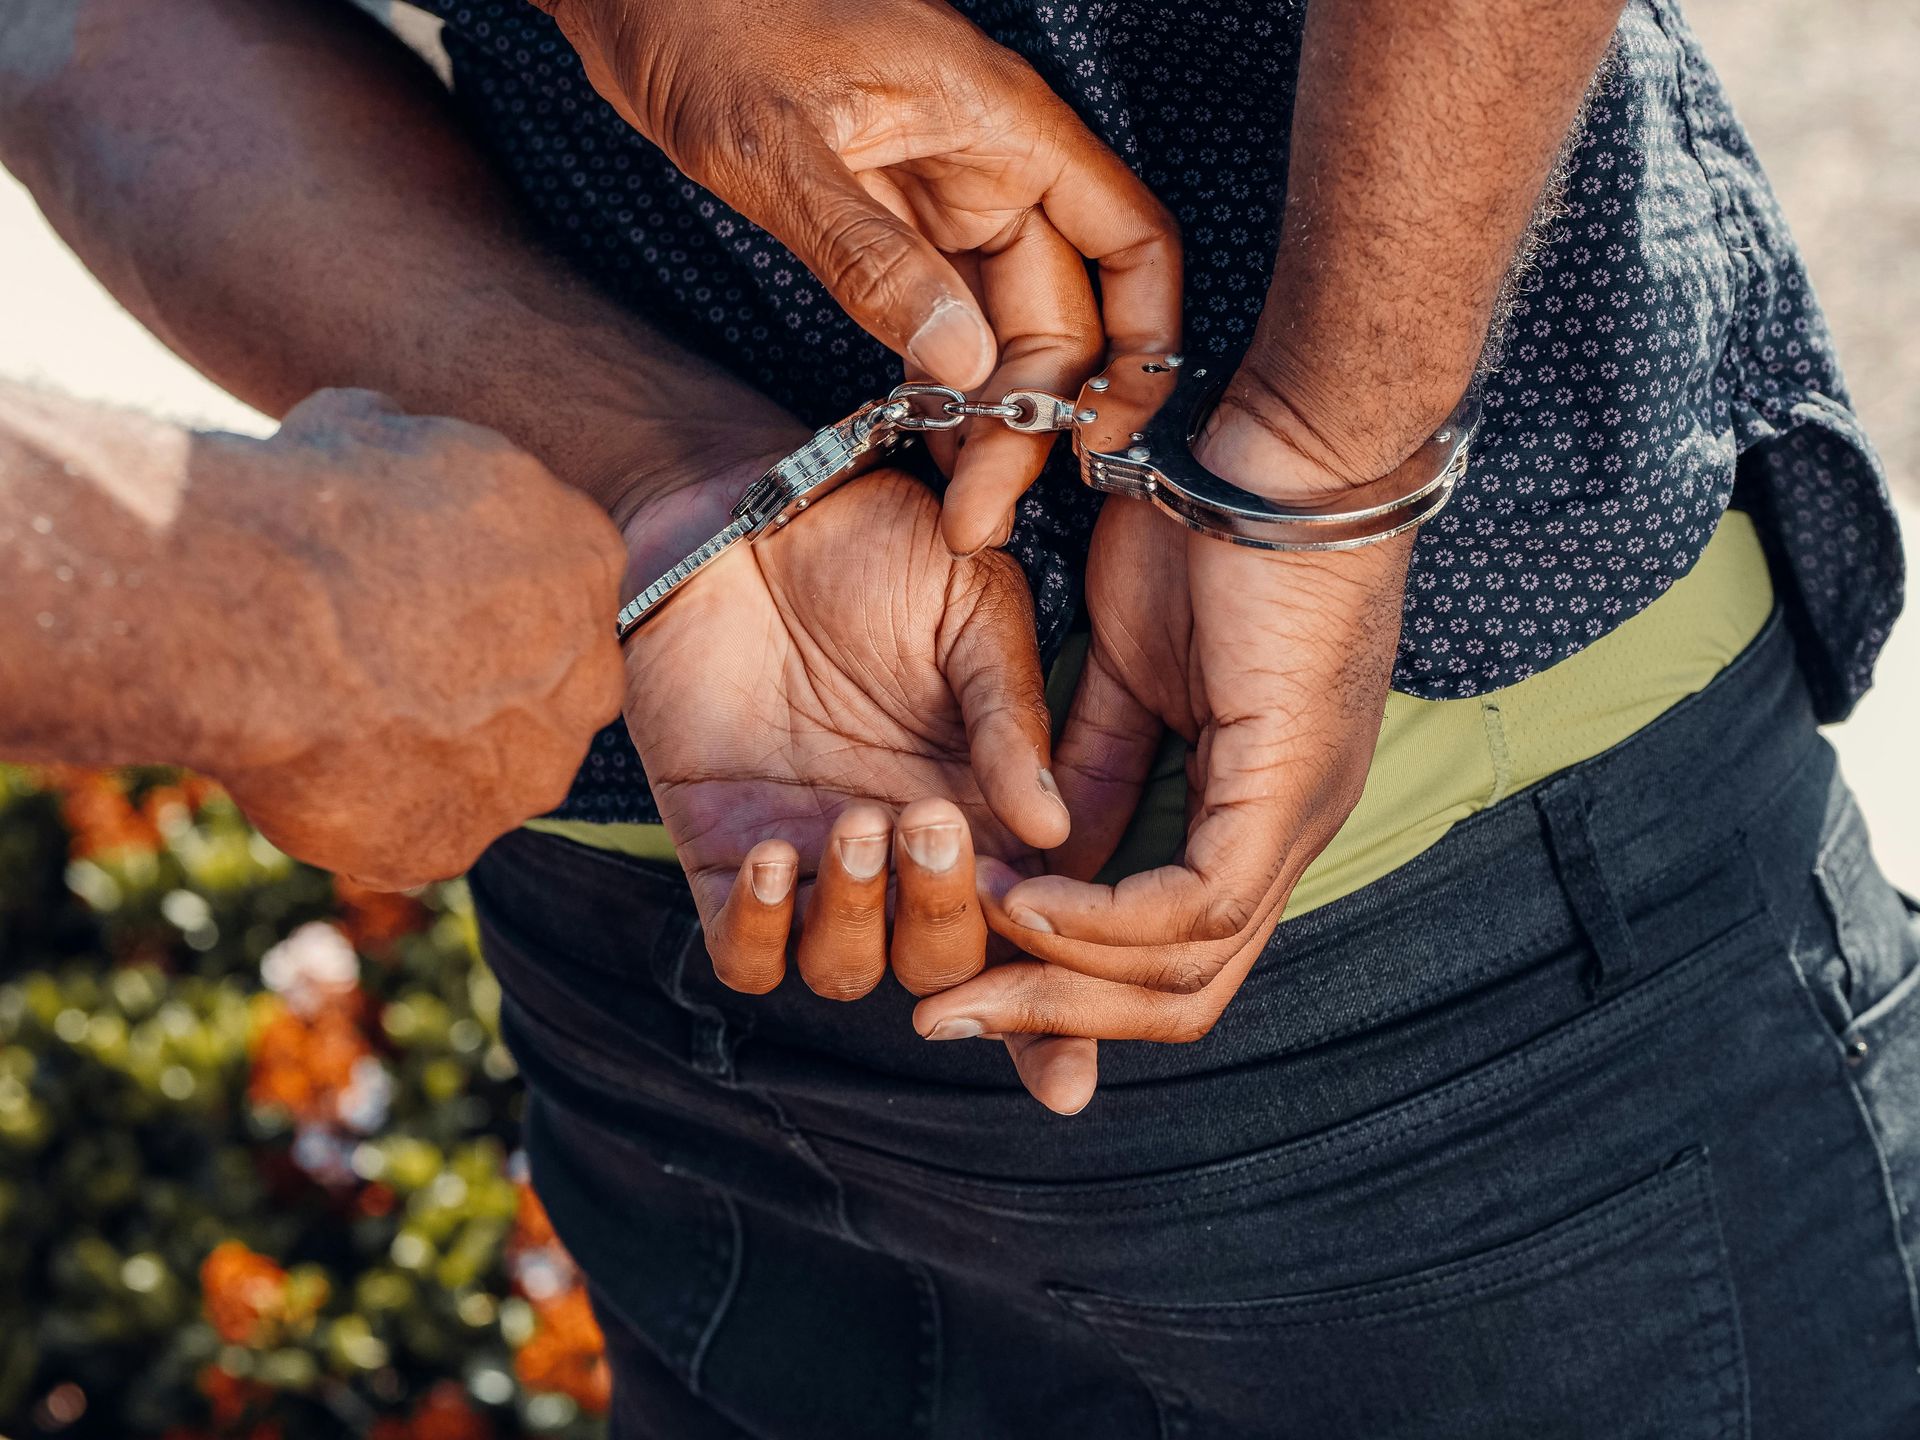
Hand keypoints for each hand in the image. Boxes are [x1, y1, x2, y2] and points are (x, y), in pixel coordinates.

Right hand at [196, 390, 625, 888]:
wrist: (261, 609)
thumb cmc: (318, 502)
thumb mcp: (375, 429)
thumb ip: (412, 460)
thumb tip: (381, 445)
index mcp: (587, 559)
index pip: (557, 584)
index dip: (478, 589)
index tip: (413, 587)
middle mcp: (586, 676)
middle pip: (542, 686)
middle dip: (473, 677)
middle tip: (381, 659)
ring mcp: (528, 772)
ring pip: (488, 768)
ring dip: (427, 748)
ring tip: (333, 711)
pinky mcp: (454, 843)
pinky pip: (418, 830)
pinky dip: (370, 810)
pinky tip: (309, 765)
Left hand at [538, 0, 1179, 552]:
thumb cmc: (703, 16)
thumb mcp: (776, 146)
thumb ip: (869, 256)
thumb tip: (959, 360)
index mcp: (998, 124)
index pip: (1129, 239)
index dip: (1145, 342)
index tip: (1111, 431)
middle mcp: (985, 163)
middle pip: (1060, 310)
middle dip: (1035, 415)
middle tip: (983, 503)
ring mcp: (938, 196)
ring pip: (1002, 326)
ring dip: (991, 416)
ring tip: (962, 498)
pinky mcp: (887, 221)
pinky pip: (941, 316)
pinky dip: (941, 383)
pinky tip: (926, 442)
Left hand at [618, 440, 1097, 1111]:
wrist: (753, 508)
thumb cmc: (879, 547)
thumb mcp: (974, 613)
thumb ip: (1008, 719)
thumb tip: (1053, 829)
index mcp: (988, 812)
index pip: (1030, 936)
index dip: (1052, 1018)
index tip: (1067, 1071)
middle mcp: (907, 855)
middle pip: (945, 967)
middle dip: (946, 917)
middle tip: (932, 822)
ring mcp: (817, 861)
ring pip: (848, 970)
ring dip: (862, 918)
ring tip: (858, 820)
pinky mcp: (724, 853)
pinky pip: (743, 954)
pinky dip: (766, 928)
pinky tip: (780, 849)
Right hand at [911, 407, 1410, 1047]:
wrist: (1283, 444)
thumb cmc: (1212, 530)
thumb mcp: (1128, 668)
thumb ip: (1093, 763)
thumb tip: (1044, 851)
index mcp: (1253, 809)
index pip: (1174, 955)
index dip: (1073, 989)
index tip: (970, 987)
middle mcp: (1287, 836)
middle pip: (1184, 996)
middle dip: (1056, 1018)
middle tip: (946, 1019)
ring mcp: (1297, 817)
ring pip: (1190, 974)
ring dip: (1064, 983)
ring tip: (968, 968)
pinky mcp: (1288, 785)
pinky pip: (1198, 905)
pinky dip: (1102, 921)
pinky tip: (1026, 902)